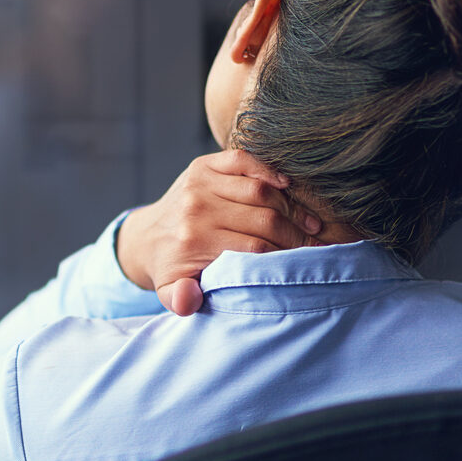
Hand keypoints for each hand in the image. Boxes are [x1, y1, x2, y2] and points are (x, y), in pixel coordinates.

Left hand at [116, 150, 322, 315]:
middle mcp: (197, 208)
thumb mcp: (170, 292)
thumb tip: (190, 299)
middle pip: (263, 218)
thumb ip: (180, 300)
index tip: (305, 264)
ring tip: (309, 224)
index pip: (254, 248)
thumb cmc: (170, 268)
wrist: (146, 237)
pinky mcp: (203, 165)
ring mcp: (200, 182)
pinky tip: (288, 185)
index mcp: (193, 240)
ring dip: (291, 207)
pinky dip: (269, 169)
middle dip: (295, 234)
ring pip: (260, 190)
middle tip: (315, 246)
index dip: (284, 256)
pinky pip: (243, 160)